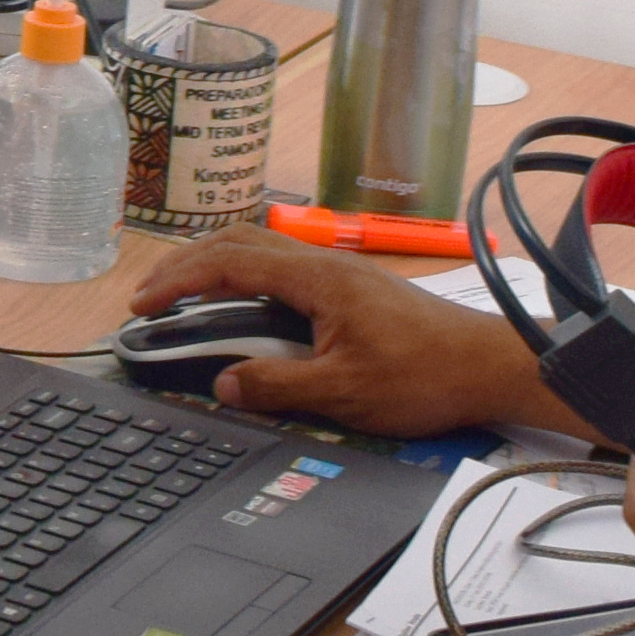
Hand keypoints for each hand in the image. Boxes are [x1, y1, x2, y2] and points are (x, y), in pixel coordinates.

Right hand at [119, 233, 571, 441]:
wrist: (489, 366)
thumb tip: (224, 384)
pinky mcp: (353, 289)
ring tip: (184, 295)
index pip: (228, 263)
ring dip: (215, 266)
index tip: (144, 305)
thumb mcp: (343, 392)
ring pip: (261, 250)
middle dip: (186, 264)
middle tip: (151, 296)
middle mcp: (324, 266)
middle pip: (238, 243)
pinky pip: (283, 268)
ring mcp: (340, 274)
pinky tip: (242, 305)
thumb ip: (277, 386)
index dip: (178, 280)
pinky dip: (246, 277)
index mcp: (316, 279)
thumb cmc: (426, 376)